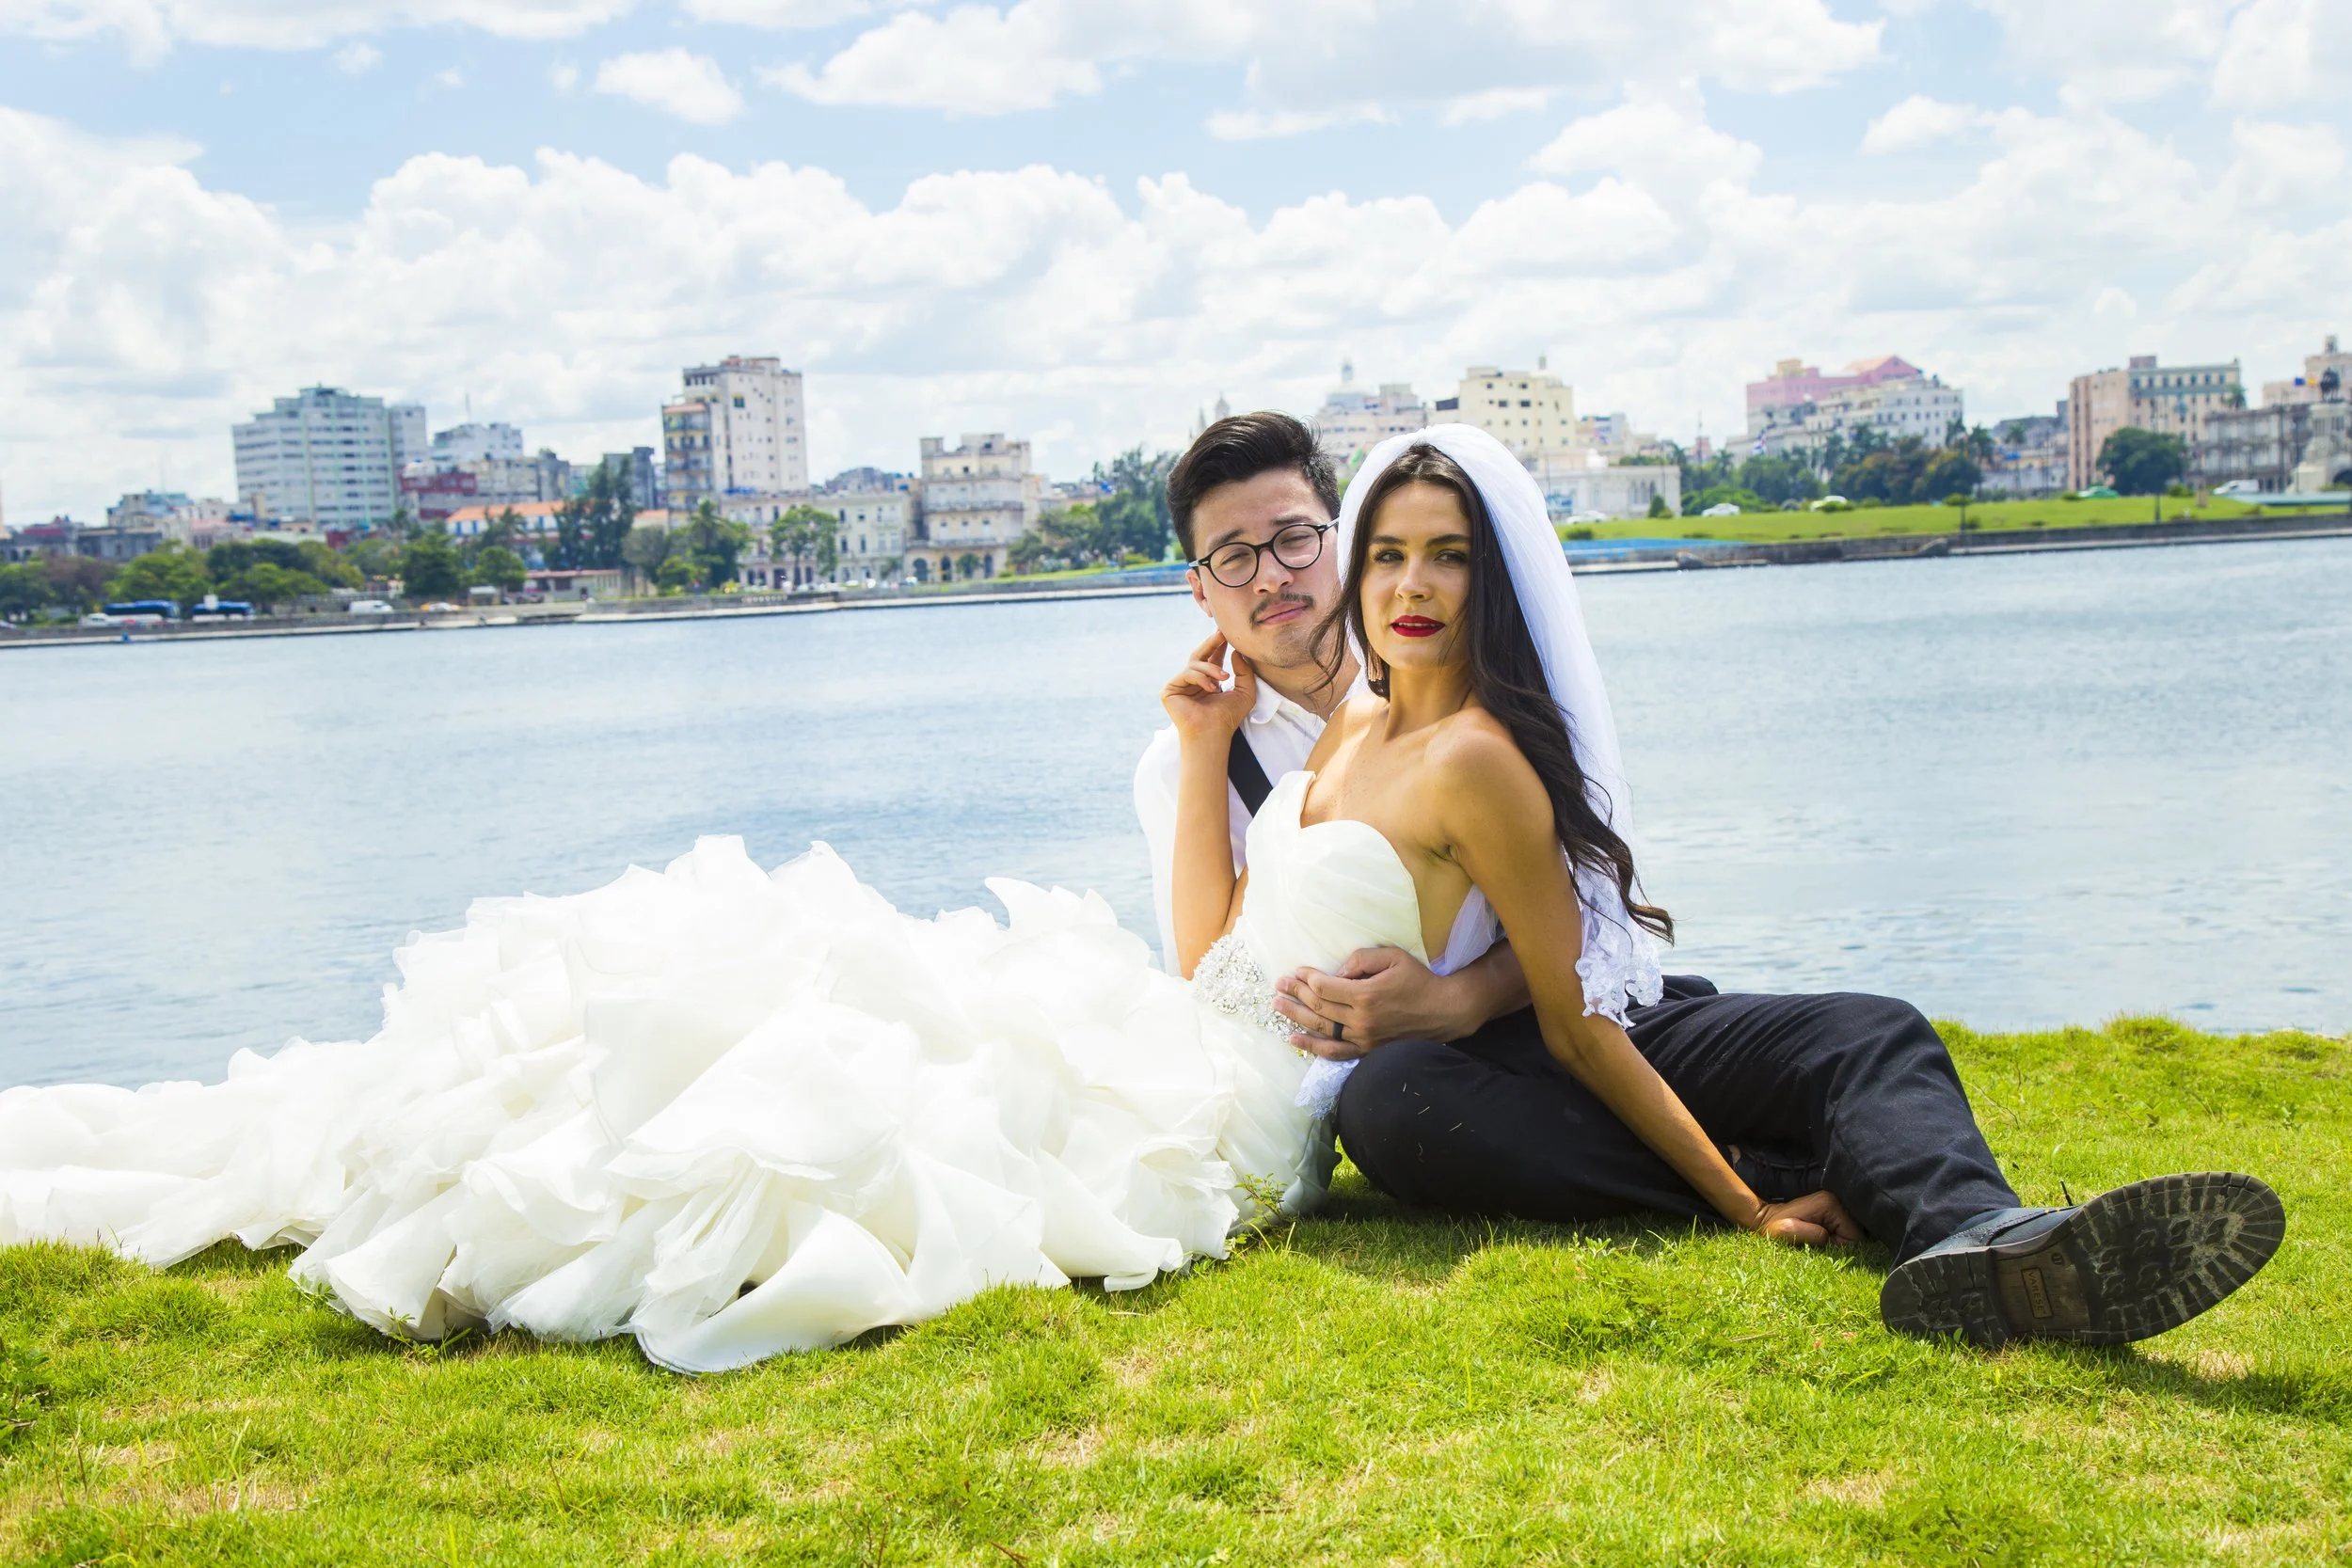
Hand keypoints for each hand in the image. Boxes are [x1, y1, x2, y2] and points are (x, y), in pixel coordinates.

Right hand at [1160, 630, 1257, 744]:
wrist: (1213, 734)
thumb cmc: (1228, 718)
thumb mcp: (1245, 692)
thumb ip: (1245, 671)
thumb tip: (1236, 652)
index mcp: (1208, 681)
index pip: (1212, 658)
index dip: (1219, 644)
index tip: (1228, 632)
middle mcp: (1193, 681)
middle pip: (1200, 654)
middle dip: (1212, 642)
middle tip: (1223, 633)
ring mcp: (1180, 685)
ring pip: (1195, 663)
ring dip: (1212, 669)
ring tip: (1224, 678)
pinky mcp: (1169, 690)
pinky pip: (1187, 673)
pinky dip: (1201, 678)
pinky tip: (1212, 689)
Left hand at [1274, 946, 1483, 1057]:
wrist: (1443, 1011)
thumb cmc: (1418, 980)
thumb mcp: (1393, 957)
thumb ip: (1361, 959)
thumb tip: (1337, 971)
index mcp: (1366, 995)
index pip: (1325, 987)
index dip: (1307, 978)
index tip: (1296, 971)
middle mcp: (1361, 1020)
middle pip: (1319, 1006)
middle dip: (1295, 994)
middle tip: (1278, 985)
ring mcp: (1363, 1038)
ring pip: (1321, 1029)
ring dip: (1296, 1016)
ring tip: (1277, 1006)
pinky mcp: (1367, 1050)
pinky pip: (1335, 1052)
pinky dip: (1312, 1047)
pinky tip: (1293, 1039)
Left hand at [1750, 1190, 1862, 1248]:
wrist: (1765, 1220)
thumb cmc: (1775, 1228)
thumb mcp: (1790, 1232)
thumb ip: (1816, 1235)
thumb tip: (1836, 1241)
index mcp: (1831, 1204)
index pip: (1857, 1236)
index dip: (1845, 1248)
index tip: (1827, 1250)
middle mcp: (1838, 1201)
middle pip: (1857, 1234)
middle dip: (1844, 1246)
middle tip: (1823, 1247)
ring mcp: (1836, 1206)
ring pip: (1852, 1234)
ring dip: (1841, 1243)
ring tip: (1821, 1242)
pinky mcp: (1832, 1212)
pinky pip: (1845, 1231)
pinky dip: (1837, 1240)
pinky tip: (1823, 1240)